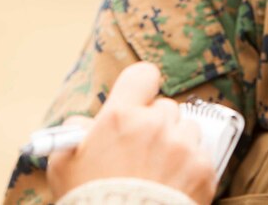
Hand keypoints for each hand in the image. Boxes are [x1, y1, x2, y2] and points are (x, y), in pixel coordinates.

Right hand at [47, 62, 215, 204]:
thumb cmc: (89, 200)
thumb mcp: (64, 163)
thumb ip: (76, 131)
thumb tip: (87, 122)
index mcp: (120, 116)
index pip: (143, 75)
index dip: (142, 88)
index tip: (139, 102)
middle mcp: (154, 125)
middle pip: (166, 107)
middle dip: (156, 126)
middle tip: (143, 152)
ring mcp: (182, 146)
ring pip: (187, 130)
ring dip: (177, 146)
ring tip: (159, 173)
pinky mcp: (203, 169)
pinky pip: (202, 157)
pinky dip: (191, 171)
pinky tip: (172, 187)